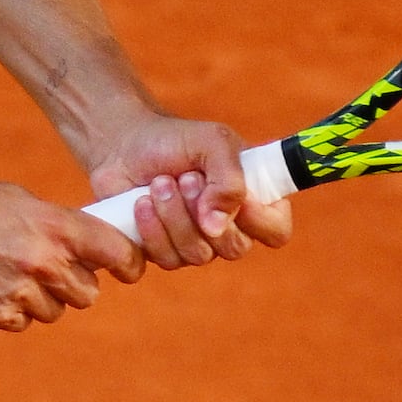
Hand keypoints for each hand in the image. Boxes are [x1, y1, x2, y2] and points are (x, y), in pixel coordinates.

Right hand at [0, 179, 138, 328]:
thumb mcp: (17, 199)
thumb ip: (56, 221)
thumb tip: (85, 240)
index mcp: (55, 226)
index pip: (116, 252)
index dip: (128, 262)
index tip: (126, 267)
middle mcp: (44, 262)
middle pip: (88, 293)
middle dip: (74, 283)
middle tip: (48, 268)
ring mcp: (22, 292)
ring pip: (57, 311)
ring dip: (43, 299)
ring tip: (11, 275)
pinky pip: (26, 322)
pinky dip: (15, 311)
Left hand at [72, 110, 295, 266]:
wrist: (125, 147)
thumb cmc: (175, 141)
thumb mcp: (212, 142)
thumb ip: (229, 179)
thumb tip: (217, 226)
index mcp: (253, 199)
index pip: (276, 230)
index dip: (259, 220)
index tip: (237, 195)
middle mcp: (229, 227)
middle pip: (235, 248)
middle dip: (204, 211)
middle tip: (186, 178)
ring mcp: (197, 244)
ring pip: (198, 255)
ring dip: (174, 216)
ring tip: (159, 183)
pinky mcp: (164, 252)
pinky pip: (166, 260)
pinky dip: (152, 230)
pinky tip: (141, 204)